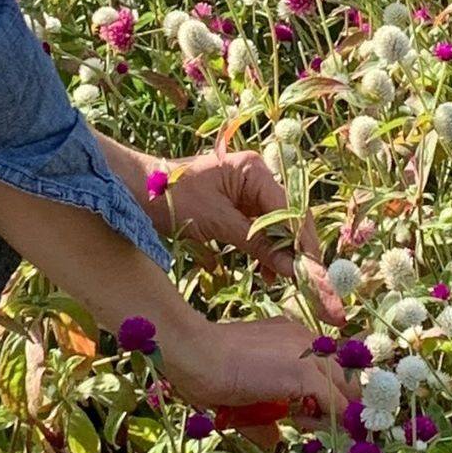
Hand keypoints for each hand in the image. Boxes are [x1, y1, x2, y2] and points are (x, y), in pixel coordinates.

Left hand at [149, 149, 345, 325]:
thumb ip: (257, 244)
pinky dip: (266, 251)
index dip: (304, 243)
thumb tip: (293, 270)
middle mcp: (256, 177)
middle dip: (299, 250)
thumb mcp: (217, 223)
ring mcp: (247, 191)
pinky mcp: (237, 206)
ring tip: (287, 281)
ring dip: (283, 253)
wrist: (136, 190)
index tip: (315, 273)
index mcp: (254, 170)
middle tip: (310, 282)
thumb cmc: (172, 197)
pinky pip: (260, 230)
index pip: (290, 210)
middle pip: (290, 217)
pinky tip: (269, 273)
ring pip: (277, 226)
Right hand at [158, 313, 357, 430]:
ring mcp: (309, 354)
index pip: (331, 364)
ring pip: (346, 390)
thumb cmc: (208, 369)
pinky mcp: (306, 374)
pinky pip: (336, 406)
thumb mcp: (245, 388)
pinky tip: (312, 430)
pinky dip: (334, 424)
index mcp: (293, 336)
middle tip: (323, 427)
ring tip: (312, 428)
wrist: (196, 354)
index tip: (319, 415)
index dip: (331, 392)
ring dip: (338, 415)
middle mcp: (307, 339)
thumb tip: (273, 439)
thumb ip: (265, 410)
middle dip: (342, 404)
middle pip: (347, 375)